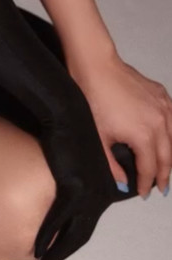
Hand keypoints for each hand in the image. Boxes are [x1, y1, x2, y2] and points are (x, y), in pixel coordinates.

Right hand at [33, 121, 117, 259]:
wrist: (68, 114)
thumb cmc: (71, 131)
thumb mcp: (79, 159)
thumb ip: (76, 178)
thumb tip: (64, 189)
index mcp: (103, 190)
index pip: (87, 224)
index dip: (72, 240)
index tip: (59, 251)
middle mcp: (100, 196)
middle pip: (81, 234)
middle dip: (64, 252)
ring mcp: (88, 194)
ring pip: (71, 232)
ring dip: (56, 251)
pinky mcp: (73, 188)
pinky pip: (58, 219)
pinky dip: (46, 235)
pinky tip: (37, 246)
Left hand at [67, 55, 171, 196]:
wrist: (97, 66)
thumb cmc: (94, 98)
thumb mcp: (99, 137)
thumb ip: (112, 164)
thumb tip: (123, 183)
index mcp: (145, 136)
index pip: (150, 168)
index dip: (146, 184)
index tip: (144, 193)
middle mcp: (160, 122)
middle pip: (167, 157)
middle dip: (164, 175)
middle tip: (161, 188)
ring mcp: (164, 107)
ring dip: (171, 156)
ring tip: (167, 168)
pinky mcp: (161, 94)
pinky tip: (168, 138)